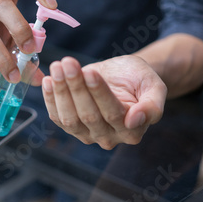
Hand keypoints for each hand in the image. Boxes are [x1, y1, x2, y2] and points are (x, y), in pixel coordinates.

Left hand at [42, 55, 166, 148]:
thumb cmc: (139, 80)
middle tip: (67, 63)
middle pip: (88, 115)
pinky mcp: (70, 127)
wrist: (124, 77)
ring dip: (60, 91)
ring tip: (57, 67)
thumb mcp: (154, 86)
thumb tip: (135, 120)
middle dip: (76, 87)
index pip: (112, 113)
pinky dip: (50, 98)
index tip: (90, 72)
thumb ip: (152, 106)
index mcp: (132, 131)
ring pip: (69, 118)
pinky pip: (57, 117)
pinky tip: (48, 80)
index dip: (99, 92)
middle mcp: (109, 137)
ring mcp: (87, 135)